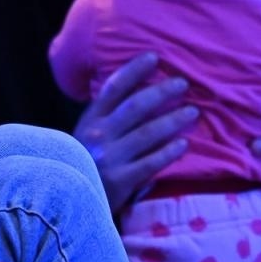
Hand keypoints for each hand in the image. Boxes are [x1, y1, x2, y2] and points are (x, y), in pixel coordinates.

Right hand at [74, 52, 195, 211]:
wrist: (68, 204)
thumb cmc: (84, 167)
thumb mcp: (85, 138)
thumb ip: (104, 118)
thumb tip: (135, 92)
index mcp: (89, 121)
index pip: (113, 88)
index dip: (134, 70)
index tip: (154, 57)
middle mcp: (97, 136)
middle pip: (136, 106)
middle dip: (162, 92)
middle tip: (182, 83)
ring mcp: (108, 159)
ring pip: (148, 132)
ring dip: (173, 119)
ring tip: (192, 112)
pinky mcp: (119, 181)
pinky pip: (150, 162)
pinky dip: (169, 151)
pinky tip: (184, 144)